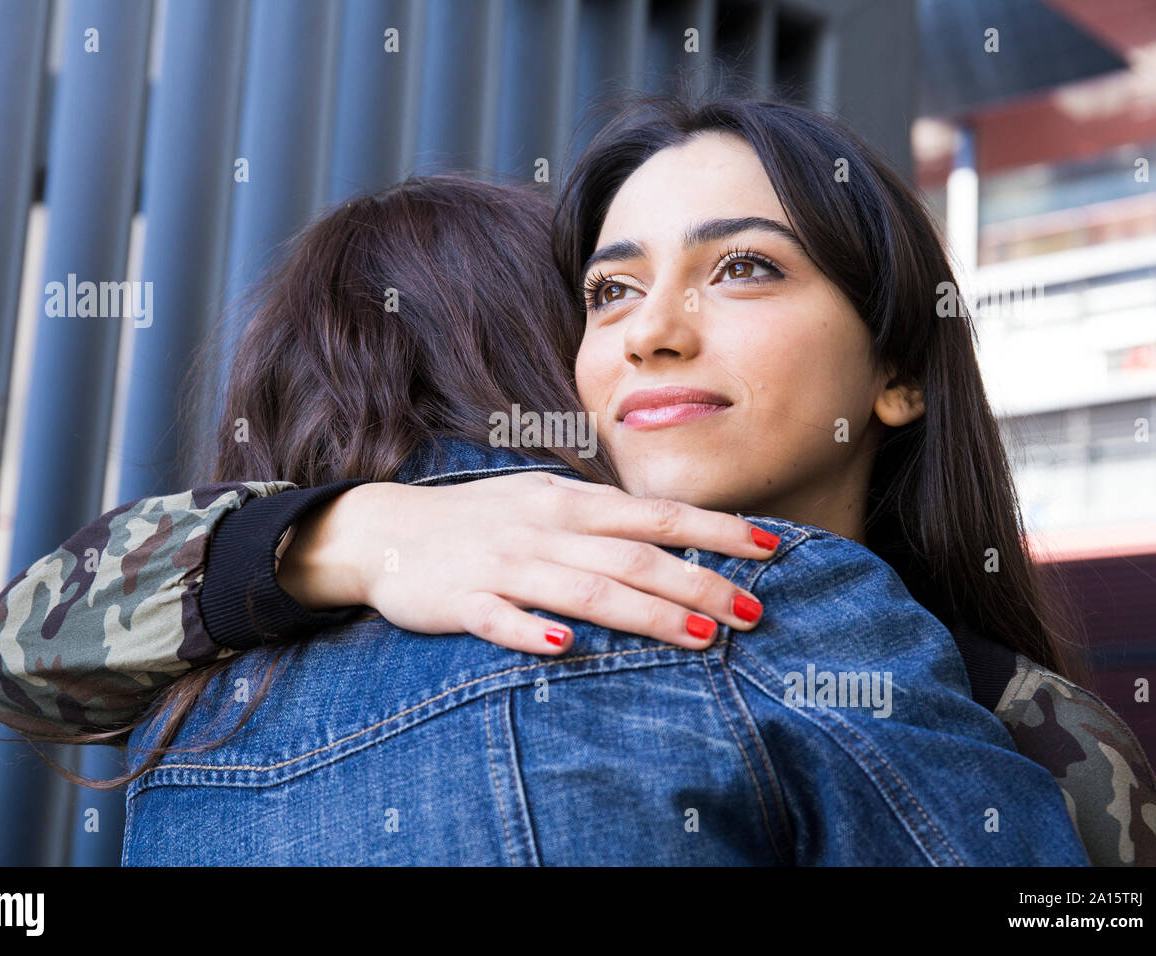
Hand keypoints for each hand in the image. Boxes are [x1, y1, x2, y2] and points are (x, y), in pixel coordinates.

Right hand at [277, 472, 779, 654]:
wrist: (384, 528)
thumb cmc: (479, 520)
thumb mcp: (543, 502)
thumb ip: (601, 518)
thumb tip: (672, 533)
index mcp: (569, 504)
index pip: (657, 515)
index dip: (716, 531)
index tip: (770, 549)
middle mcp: (545, 529)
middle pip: (636, 557)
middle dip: (700, 585)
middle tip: (753, 614)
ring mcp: (504, 564)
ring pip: (585, 589)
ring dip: (646, 614)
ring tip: (701, 638)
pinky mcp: (462, 601)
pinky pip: (501, 618)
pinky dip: (533, 631)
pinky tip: (566, 648)